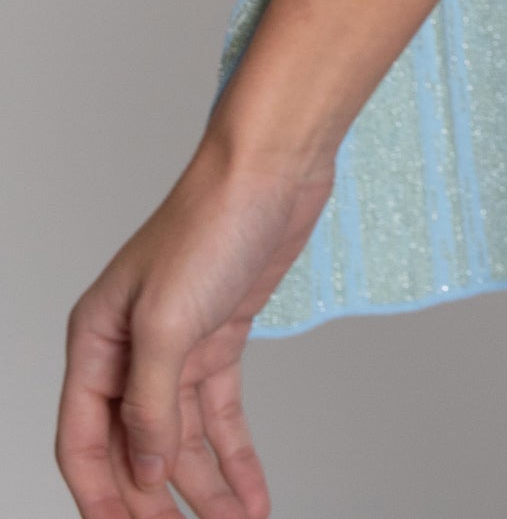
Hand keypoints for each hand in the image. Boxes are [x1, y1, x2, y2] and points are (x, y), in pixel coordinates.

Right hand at [57, 135, 332, 518]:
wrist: (274, 168)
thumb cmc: (209, 223)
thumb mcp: (167, 323)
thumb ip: (151, 405)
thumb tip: (145, 471)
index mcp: (96, 342)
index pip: (84, 441)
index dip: (102, 498)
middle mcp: (131, 349)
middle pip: (135, 449)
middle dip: (156, 504)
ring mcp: (179, 345)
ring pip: (181, 440)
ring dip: (205, 491)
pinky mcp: (222, 337)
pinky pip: (221, 415)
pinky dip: (236, 457)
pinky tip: (252, 494)